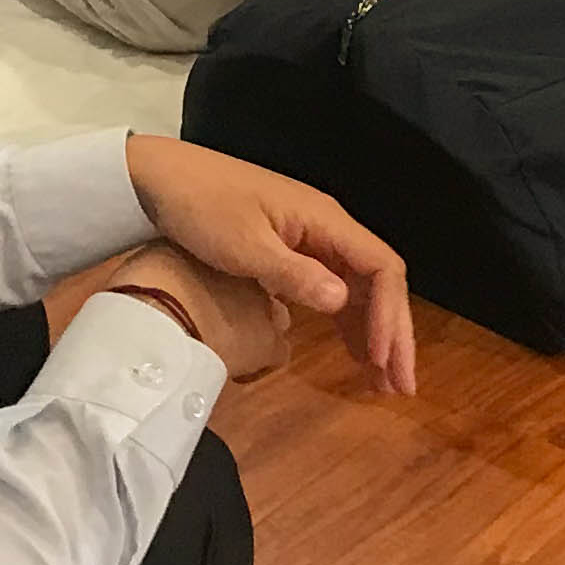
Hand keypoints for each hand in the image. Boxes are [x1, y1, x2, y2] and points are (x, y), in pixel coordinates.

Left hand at [125, 135, 418, 394]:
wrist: (162, 179)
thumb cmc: (203, 206)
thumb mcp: (244, 246)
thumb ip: (294, 274)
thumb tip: (343, 301)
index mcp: (325, 221)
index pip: (381, 267)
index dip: (390, 315)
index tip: (383, 357)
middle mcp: (328, 229)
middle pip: (378, 283)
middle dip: (394, 333)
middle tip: (402, 385)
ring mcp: (312, 240)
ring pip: (359, 290)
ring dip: (374, 333)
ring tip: (383, 381)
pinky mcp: (293, 252)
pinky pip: (333, 289)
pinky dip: (347, 323)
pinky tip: (353, 352)